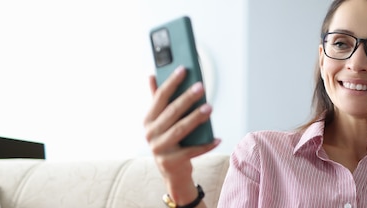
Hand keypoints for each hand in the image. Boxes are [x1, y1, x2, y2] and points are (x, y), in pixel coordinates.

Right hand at [144, 66, 219, 204]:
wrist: (172, 171)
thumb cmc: (170, 141)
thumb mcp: (161, 121)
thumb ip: (158, 100)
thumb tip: (151, 75)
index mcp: (148, 120)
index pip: (160, 97)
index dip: (171, 82)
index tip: (183, 69)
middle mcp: (150, 133)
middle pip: (172, 111)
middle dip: (187, 98)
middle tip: (201, 86)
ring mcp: (159, 148)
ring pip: (180, 129)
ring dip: (196, 118)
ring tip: (210, 108)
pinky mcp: (171, 162)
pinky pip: (192, 151)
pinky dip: (206, 145)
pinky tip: (217, 138)